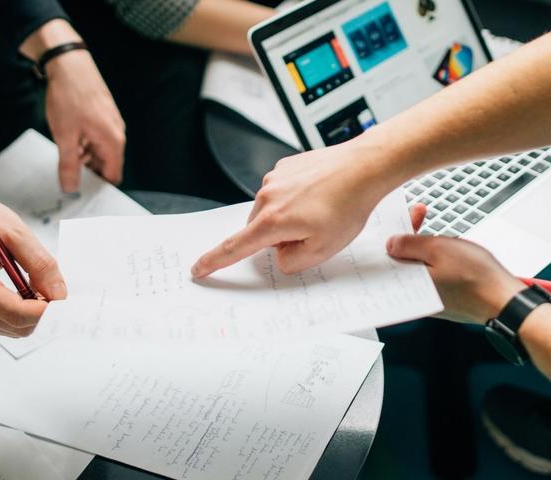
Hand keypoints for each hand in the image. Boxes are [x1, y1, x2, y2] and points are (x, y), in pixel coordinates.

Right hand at [0, 195, 66, 336]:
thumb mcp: (15, 233)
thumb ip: (40, 264)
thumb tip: (59, 293)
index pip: (17, 314)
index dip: (45, 310)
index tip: (63, 299)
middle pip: (16, 326)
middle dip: (41, 313)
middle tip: (55, 290)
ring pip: (12, 329)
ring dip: (31, 314)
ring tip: (38, 286)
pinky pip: (2, 322)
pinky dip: (20, 312)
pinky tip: (25, 291)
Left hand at [45, 51, 124, 191]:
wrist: (70, 63)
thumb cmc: (70, 97)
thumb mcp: (65, 136)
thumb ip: (69, 165)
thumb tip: (70, 188)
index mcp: (113, 142)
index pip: (113, 176)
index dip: (99, 188)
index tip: (84, 196)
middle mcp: (117, 134)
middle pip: (107, 165)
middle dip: (90, 174)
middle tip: (70, 180)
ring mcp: (111, 123)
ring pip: (101, 151)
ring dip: (86, 158)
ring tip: (66, 159)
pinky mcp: (103, 115)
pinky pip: (98, 138)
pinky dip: (86, 144)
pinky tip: (69, 142)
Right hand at [192, 141, 393, 276]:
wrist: (364, 167)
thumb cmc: (347, 205)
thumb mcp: (322, 250)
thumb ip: (292, 261)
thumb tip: (280, 254)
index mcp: (272, 221)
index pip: (235, 247)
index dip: (214, 261)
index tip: (198, 268)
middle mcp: (267, 197)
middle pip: (258, 230)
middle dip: (278, 238)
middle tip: (312, 233)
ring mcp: (274, 179)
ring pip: (270, 211)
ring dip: (287, 217)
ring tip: (320, 211)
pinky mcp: (284, 167)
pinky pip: (281, 192)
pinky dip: (294, 199)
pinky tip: (318, 196)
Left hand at [387, 207, 524, 322]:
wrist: (504, 301)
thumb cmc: (475, 277)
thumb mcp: (438, 249)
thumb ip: (409, 244)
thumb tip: (390, 244)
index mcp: (407, 284)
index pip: (387, 255)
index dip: (392, 231)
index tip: (399, 216)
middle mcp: (413, 295)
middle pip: (400, 258)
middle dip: (408, 233)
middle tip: (419, 212)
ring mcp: (426, 298)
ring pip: (415, 265)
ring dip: (420, 244)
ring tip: (430, 225)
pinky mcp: (439, 298)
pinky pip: (428, 274)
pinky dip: (431, 259)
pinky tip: (440, 247)